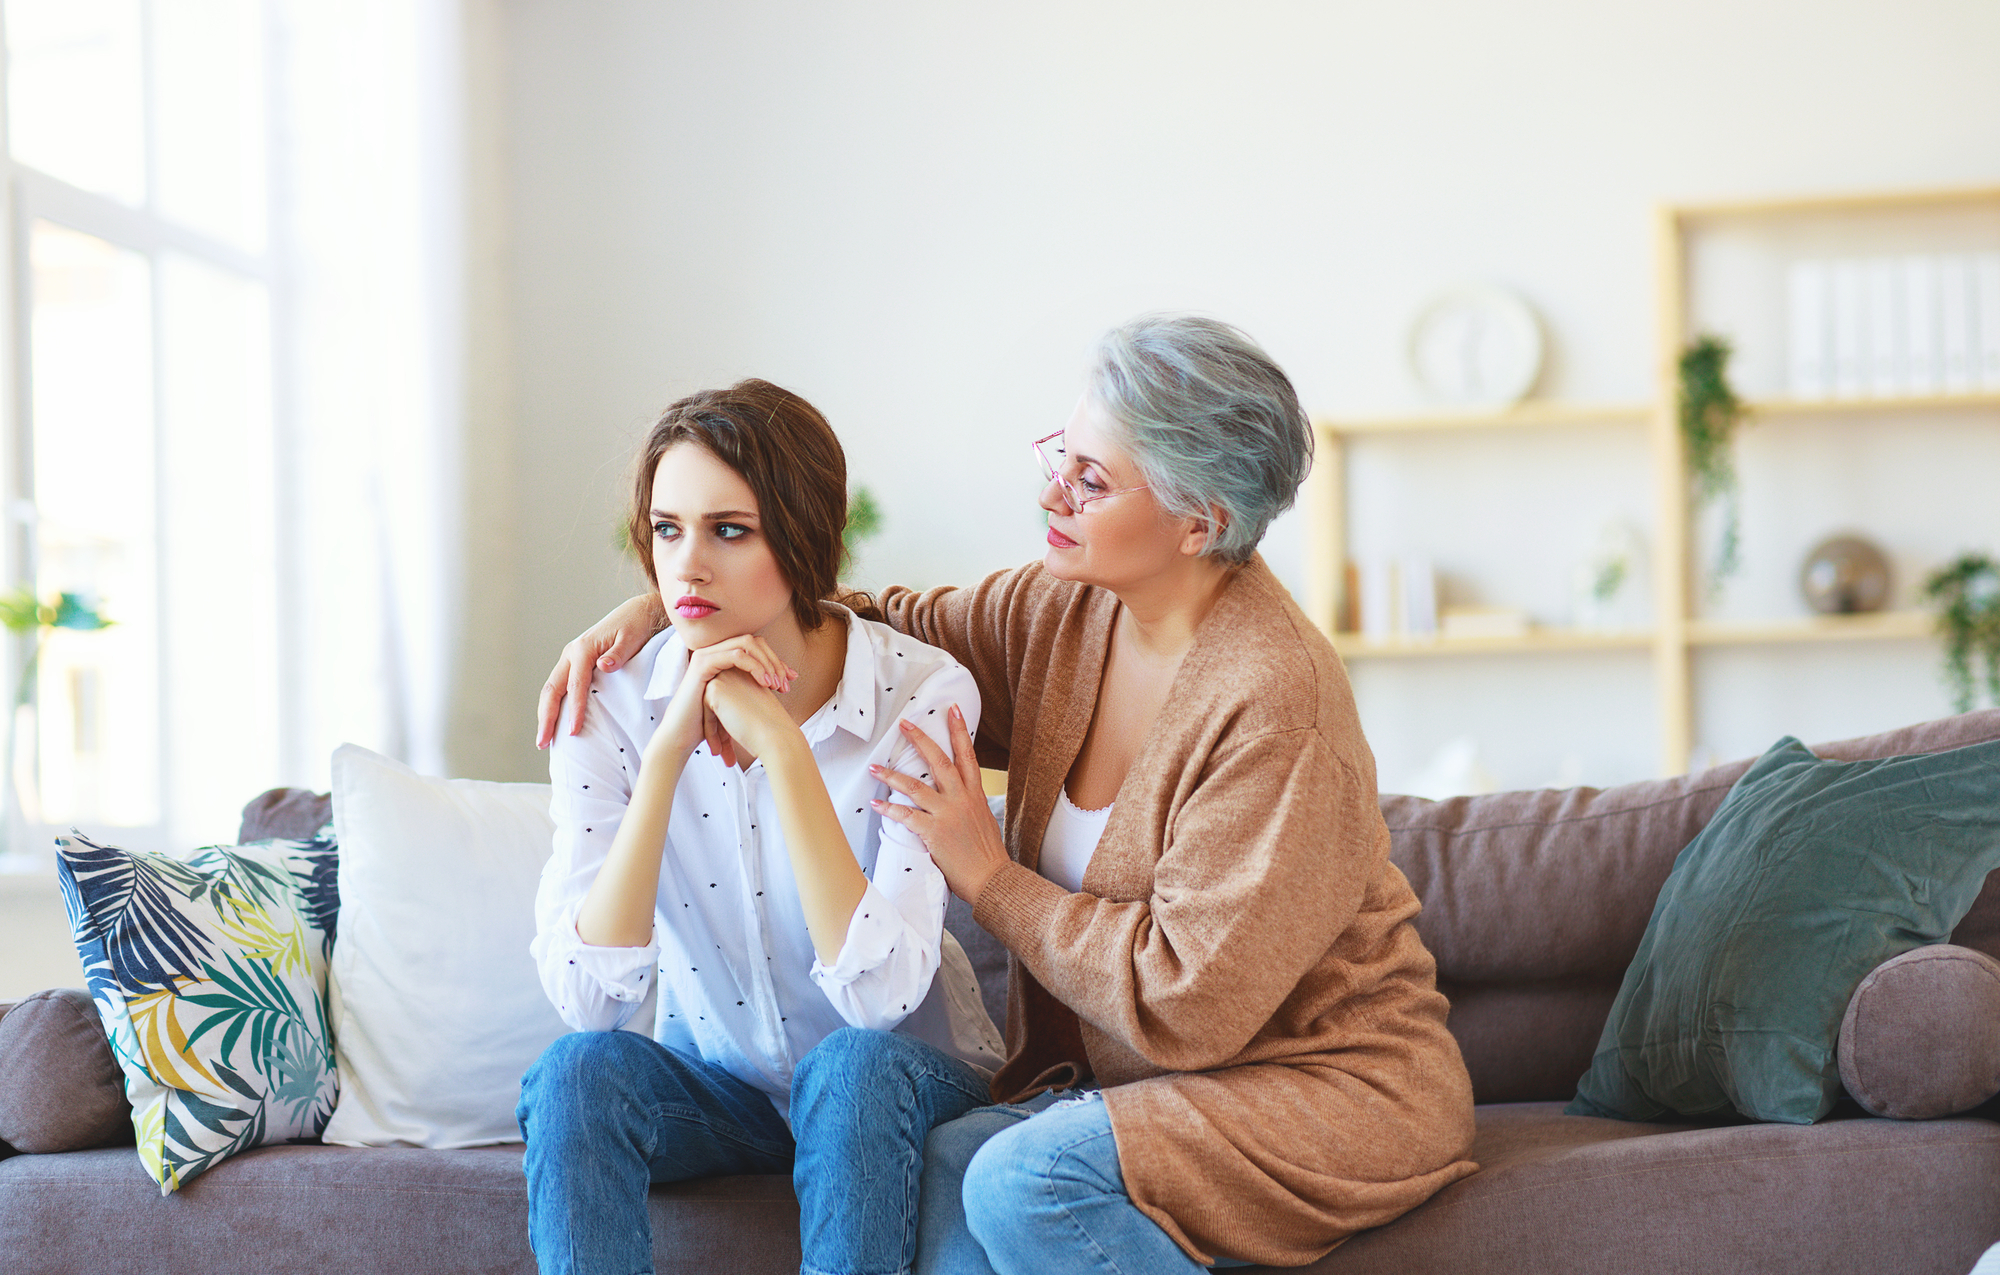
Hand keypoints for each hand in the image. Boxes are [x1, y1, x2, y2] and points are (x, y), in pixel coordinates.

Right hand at [537, 593, 668, 748]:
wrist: (637, 613)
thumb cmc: (637, 627)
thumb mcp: (632, 638)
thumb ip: (618, 654)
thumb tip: (603, 667)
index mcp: (583, 648)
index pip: (576, 685)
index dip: (574, 710)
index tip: (573, 731)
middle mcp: (571, 653)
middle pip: (552, 689)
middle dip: (546, 718)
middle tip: (543, 743)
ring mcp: (570, 658)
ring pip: (551, 689)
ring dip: (545, 714)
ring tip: (544, 740)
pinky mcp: (574, 664)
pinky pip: (559, 687)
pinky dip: (553, 706)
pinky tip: (554, 723)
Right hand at [650, 637, 797, 767]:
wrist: (683, 737)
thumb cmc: (711, 723)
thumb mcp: (740, 702)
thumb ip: (758, 688)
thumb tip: (786, 681)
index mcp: (722, 657)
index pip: (756, 646)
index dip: (777, 659)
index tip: (792, 679)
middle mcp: (714, 651)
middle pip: (754, 641)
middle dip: (775, 660)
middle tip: (787, 682)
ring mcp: (707, 655)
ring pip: (747, 643)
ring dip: (767, 662)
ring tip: (777, 685)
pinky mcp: (703, 664)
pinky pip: (736, 655)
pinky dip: (755, 666)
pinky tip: (765, 683)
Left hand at [869, 706, 1008, 903]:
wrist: (992, 878)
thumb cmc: (988, 854)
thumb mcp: (984, 821)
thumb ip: (969, 805)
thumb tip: (957, 799)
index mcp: (975, 795)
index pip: (968, 755)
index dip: (959, 730)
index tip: (953, 710)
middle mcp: (961, 799)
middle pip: (939, 761)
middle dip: (920, 739)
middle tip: (904, 724)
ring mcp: (947, 814)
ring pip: (916, 786)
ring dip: (892, 775)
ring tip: (874, 767)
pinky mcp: (934, 832)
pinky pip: (907, 816)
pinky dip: (890, 808)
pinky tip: (877, 803)